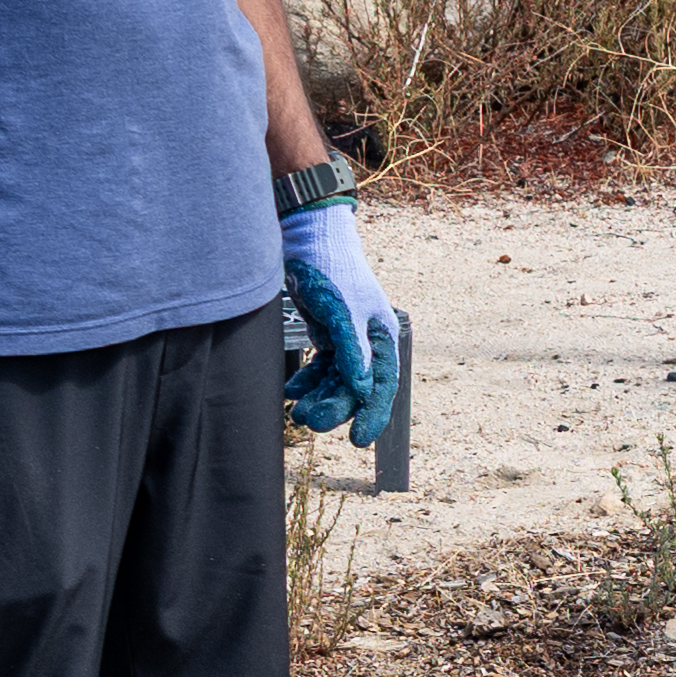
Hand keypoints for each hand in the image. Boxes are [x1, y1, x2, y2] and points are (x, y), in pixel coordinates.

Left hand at [277, 196, 405, 456]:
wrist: (309, 235)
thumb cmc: (332, 268)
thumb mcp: (341, 311)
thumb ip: (352, 351)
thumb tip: (363, 389)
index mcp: (382, 335)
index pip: (383, 384)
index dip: (373, 414)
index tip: (359, 441)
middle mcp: (369, 339)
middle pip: (357, 387)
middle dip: (335, 408)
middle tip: (309, 422)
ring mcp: (347, 337)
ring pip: (336, 380)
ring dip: (319, 397)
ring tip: (297, 412)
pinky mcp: (327, 332)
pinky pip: (321, 367)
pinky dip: (308, 381)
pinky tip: (292, 391)